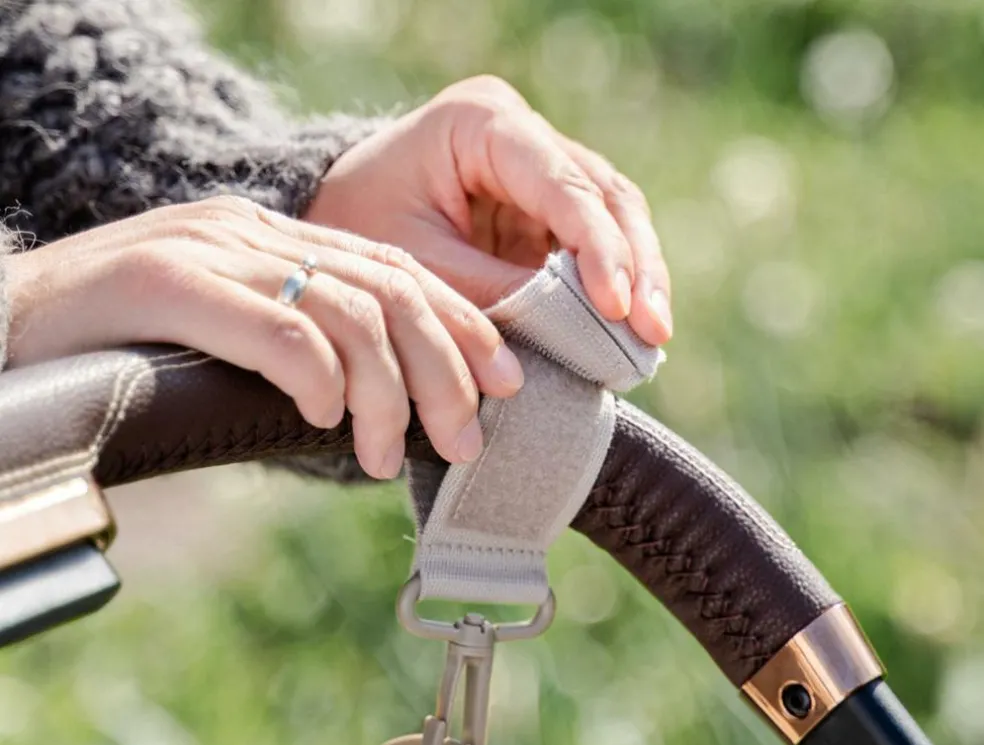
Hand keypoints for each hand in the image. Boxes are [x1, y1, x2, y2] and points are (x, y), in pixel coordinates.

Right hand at [4, 196, 525, 478]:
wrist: (1, 328)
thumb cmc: (115, 352)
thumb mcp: (223, 342)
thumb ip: (294, 355)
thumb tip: (374, 413)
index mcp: (273, 240)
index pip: (396, 271)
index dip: (464, 326)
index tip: (507, 383)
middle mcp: (252, 232)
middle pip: (388, 290)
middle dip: (446, 369)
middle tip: (465, 440)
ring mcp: (209, 250)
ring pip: (346, 312)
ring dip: (385, 392)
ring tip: (384, 454)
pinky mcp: (162, 282)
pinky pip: (275, 327)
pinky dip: (316, 377)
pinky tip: (325, 421)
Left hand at [307, 76, 671, 345]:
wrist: (336, 218)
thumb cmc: (360, 226)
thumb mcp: (416, 263)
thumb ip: (493, 292)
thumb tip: (576, 333)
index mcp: (482, 122)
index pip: (562, 183)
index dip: (599, 247)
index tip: (618, 307)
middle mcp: (522, 137)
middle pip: (605, 194)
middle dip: (635, 264)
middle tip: (654, 330)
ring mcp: (538, 172)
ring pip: (613, 218)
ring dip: (637, 277)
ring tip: (652, 338)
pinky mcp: (542, 212)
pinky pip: (591, 246)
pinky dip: (610, 288)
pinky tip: (629, 330)